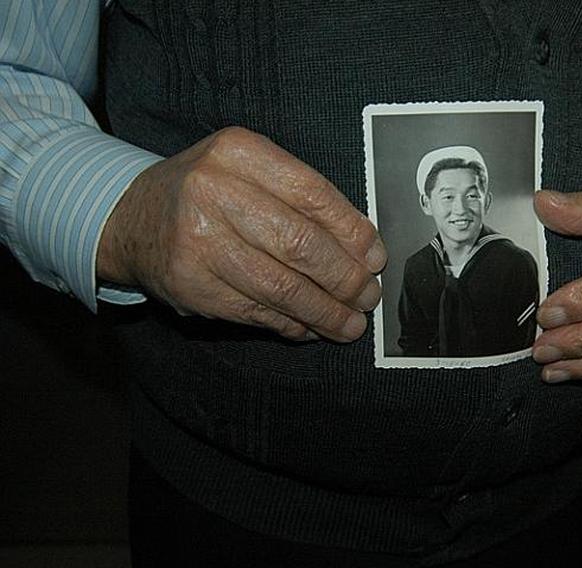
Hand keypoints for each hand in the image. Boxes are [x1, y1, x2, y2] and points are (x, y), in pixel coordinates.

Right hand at [98, 127, 385, 341]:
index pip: (313, 194)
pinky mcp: (190, 286)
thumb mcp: (249, 171)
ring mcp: (197, 242)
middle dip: (345, 278)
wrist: (131, 218)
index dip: (352, 232)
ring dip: (325, 311)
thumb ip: (302, 198)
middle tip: (369, 295)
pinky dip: (292, 323)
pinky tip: (311, 326)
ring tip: (351, 323)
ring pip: (281, 287)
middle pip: (300, 244)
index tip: (376, 257)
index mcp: (238, 152)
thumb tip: (364, 250)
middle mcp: (213, 192)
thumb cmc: (209, 192)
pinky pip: (256, 312)